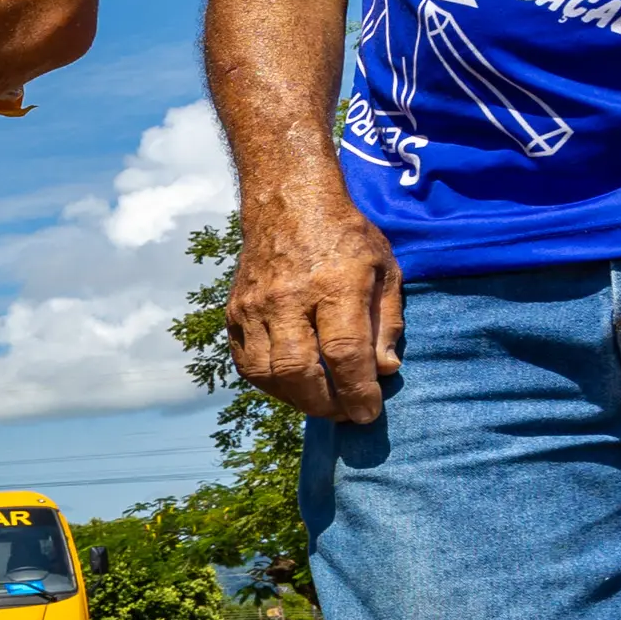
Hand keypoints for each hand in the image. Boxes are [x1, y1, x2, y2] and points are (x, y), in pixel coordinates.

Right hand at [226, 184, 405, 425]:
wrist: (287, 204)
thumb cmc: (346, 238)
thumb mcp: (385, 270)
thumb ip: (386, 322)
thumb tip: (383, 371)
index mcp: (335, 283)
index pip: (343, 351)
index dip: (356, 391)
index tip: (368, 413)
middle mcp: (289, 296)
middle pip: (299, 369)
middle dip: (325, 403)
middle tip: (346, 414)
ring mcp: (255, 305)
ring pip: (267, 373)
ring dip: (296, 399)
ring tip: (321, 403)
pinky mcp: (234, 312)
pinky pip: (247, 363)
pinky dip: (270, 384)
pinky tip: (292, 386)